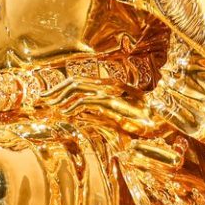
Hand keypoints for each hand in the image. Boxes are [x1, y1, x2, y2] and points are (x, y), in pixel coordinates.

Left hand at [38, 76, 164, 136]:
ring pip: (78, 89)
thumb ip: (98, 115)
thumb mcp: (115, 119)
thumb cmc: (143, 121)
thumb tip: (77, 116)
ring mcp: (111, 94)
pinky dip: (75, 105)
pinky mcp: (114, 105)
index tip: (45, 97)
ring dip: (60, 97)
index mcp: (108, 87)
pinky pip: (89, 101)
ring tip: (46, 105)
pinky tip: (65, 112)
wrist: (166, 121)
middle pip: (74, 82)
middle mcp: (108, 86)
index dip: (59, 88)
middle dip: (54, 91)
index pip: (78, 82)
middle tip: (38, 100)